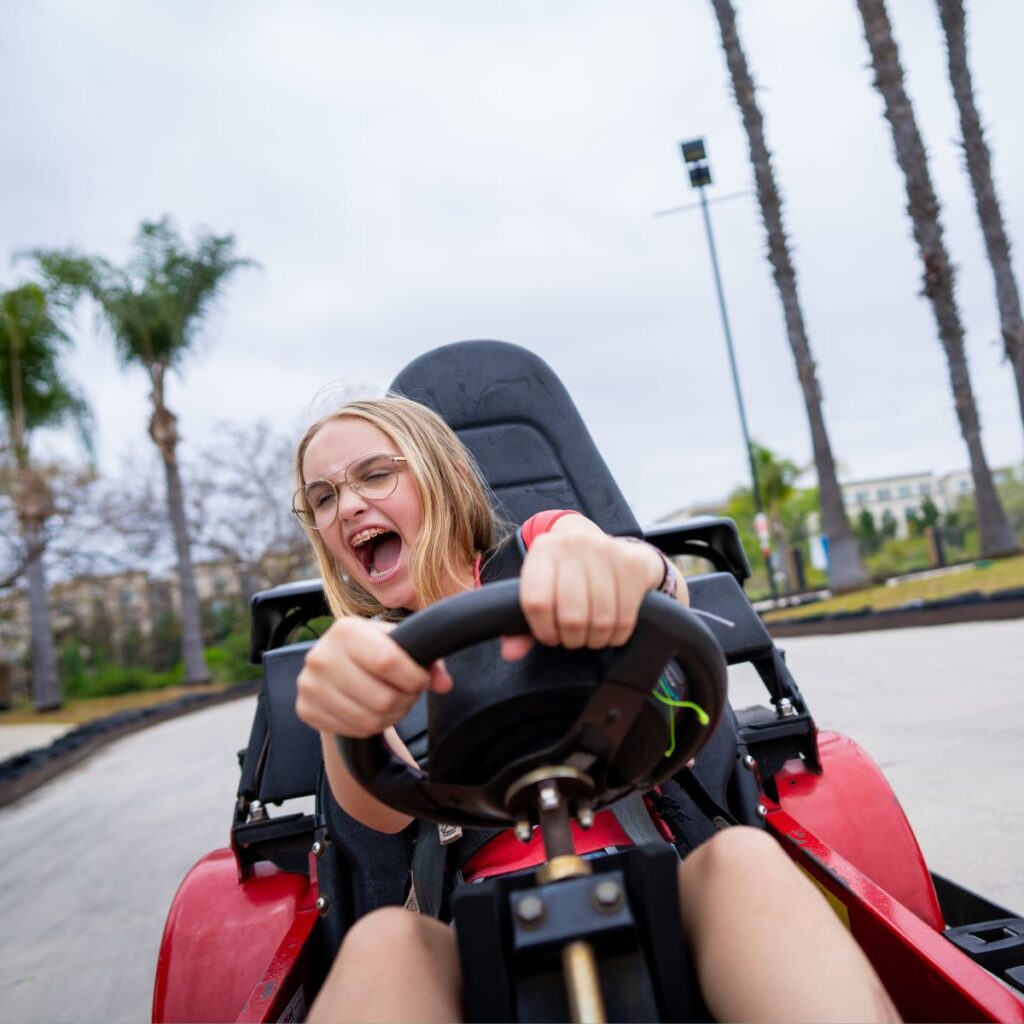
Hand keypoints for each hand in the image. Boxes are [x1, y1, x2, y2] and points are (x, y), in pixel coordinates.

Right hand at [296, 616, 452, 737]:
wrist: (336, 667)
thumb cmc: (374, 652)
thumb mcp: (399, 644)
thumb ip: (428, 659)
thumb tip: (445, 684)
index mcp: (346, 630)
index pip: (387, 661)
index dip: (414, 678)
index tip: (421, 680)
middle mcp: (321, 655)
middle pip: (381, 698)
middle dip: (405, 701)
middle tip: (408, 694)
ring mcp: (309, 685)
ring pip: (368, 719)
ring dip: (391, 716)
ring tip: (395, 703)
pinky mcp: (305, 709)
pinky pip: (352, 730)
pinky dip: (371, 727)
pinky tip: (374, 712)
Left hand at [502, 515, 665, 658]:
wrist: (604, 545)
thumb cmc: (566, 576)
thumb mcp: (541, 591)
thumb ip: (520, 625)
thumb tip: (511, 653)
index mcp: (543, 550)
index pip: (536, 601)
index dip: (543, 629)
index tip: (550, 636)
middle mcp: (573, 544)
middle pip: (572, 616)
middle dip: (572, 639)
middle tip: (573, 638)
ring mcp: (605, 551)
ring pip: (601, 619)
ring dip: (595, 639)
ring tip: (591, 635)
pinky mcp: (631, 564)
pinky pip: (625, 617)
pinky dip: (616, 635)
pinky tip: (610, 630)